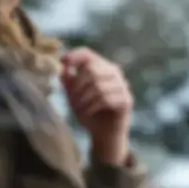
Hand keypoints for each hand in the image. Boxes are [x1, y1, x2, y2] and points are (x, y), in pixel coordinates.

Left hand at [60, 47, 132, 165]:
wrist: (104, 134)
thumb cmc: (89, 112)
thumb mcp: (74, 96)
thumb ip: (69, 82)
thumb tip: (61, 68)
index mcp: (101, 68)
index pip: (88, 54)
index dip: (74, 56)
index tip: (62, 62)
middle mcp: (115, 73)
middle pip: (92, 69)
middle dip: (77, 86)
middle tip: (72, 100)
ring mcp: (123, 86)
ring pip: (98, 86)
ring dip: (83, 99)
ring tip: (79, 109)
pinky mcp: (126, 100)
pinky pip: (106, 99)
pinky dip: (92, 107)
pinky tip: (88, 112)